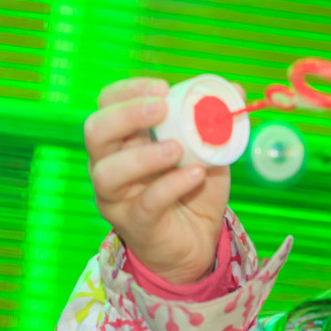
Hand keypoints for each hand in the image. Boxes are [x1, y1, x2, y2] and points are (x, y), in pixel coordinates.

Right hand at [85, 75, 229, 286]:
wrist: (197, 243)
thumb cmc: (193, 191)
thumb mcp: (207, 150)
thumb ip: (215, 121)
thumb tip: (233, 88)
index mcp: (123, 139)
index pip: (107, 103)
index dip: (129, 90)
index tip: (163, 88)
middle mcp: (109, 164)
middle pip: (96, 130)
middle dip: (127, 114)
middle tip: (162, 108)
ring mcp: (117, 197)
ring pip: (108, 171)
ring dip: (144, 155)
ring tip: (177, 148)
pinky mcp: (135, 224)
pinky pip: (146, 203)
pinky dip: (171, 185)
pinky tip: (195, 175)